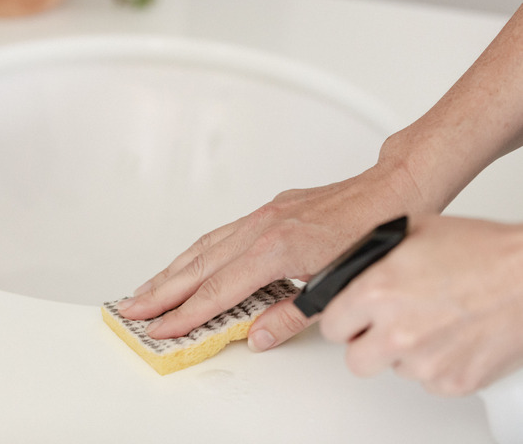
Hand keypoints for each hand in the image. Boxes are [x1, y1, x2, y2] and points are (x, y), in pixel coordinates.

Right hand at [117, 162, 415, 348]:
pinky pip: (219, 233)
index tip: (160, 328)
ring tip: (147, 289)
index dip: (184, 314)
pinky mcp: (267, 211)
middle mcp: (260, 229)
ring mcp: (261, 216)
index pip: (217, 291)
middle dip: (161, 291)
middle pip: (197, 266)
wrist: (391, 190)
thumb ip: (291, 314)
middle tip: (132, 309)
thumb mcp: (336, 284)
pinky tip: (187, 261)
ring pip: (203, 247)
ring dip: (171, 270)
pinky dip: (196, 251)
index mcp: (275, 250)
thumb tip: (259, 335)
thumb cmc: (372, 233)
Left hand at [320, 215, 522, 395]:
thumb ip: (370, 257)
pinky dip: (437, 364)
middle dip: (366, 343)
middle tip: (385, 325)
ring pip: (394, 370)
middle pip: (356, 360)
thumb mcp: (412, 232)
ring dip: (404, 353)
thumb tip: (349, 272)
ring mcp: (426, 362)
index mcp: (376, 293)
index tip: (352, 317)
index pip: (330, 326)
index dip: (343, 319)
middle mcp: (396, 333)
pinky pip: (430, 381)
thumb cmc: (483, 250)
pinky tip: (452, 335)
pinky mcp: (455, 382)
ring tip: (430, 322)